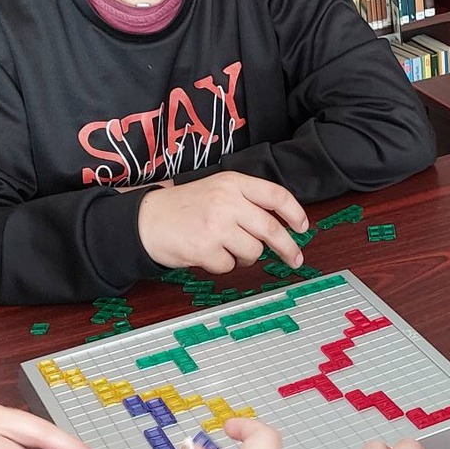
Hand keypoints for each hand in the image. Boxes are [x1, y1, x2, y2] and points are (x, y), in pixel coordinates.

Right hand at [138, 172, 308, 274]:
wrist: (146, 219)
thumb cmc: (185, 207)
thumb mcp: (217, 189)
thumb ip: (247, 200)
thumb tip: (282, 224)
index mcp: (233, 182)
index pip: (276, 195)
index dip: (295, 213)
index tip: (303, 227)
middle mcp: (227, 201)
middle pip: (271, 229)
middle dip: (287, 248)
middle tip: (295, 258)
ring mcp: (216, 224)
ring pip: (253, 251)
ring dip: (245, 257)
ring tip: (226, 249)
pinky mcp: (204, 247)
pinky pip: (229, 265)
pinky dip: (222, 265)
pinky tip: (207, 254)